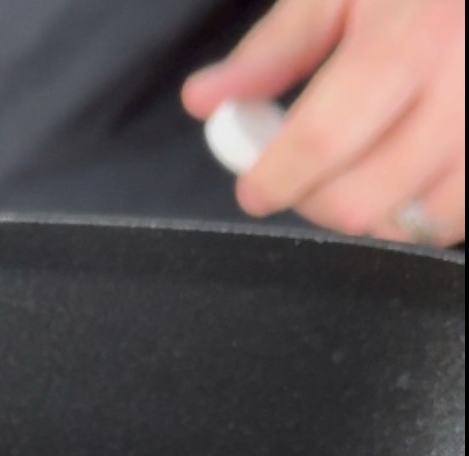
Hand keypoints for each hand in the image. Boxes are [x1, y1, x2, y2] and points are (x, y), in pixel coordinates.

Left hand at [183, 0, 464, 245]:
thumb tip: (204, 101)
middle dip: (314, 200)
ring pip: (409, 226)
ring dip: (370, 213)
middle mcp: (463, 89)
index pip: (323, 140)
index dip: (275, 177)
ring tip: (363, 166)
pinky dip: (418, 213)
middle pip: (360, 201)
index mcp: (413, 38)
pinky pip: (452, 223)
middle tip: (304, 176)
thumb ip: (273, 51)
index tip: (254, 187)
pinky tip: (408, 173)